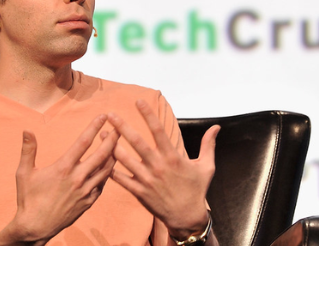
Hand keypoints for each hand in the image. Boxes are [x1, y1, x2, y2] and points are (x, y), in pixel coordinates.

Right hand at [5, 114, 118, 244]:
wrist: (36, 227)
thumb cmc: (28, 199)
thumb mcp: (24, 173)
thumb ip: (28, 150)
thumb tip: (27, 130)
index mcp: (63, 168)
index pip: (83, 142)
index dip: (94, 127)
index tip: (103, 116)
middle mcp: (77, 178)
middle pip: (102, 154)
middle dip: (113, 138)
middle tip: (119, 127)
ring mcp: (85, 191)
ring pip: (107, 170)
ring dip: (113, 155)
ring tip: (117, 144)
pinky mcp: (89, 202)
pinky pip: (103, 184)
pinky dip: (107, 173)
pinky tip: (108, 166)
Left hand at [108, 99, 219, 239]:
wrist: (187, 217)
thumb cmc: (197, 191)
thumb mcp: (206, 167)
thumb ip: (208, 145)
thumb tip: (216, 127)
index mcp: (173, 157)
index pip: (158, 131)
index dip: (148, 115)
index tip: (138, 101)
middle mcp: (158, 166)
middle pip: (137, 143)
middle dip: (122, 127)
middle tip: (109, 114)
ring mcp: (147, 180)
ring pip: (125, 160)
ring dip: (112, 145)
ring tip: (102, 133)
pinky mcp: (139, 192)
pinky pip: (121, 179)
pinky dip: (111, 169)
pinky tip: (102, 159)